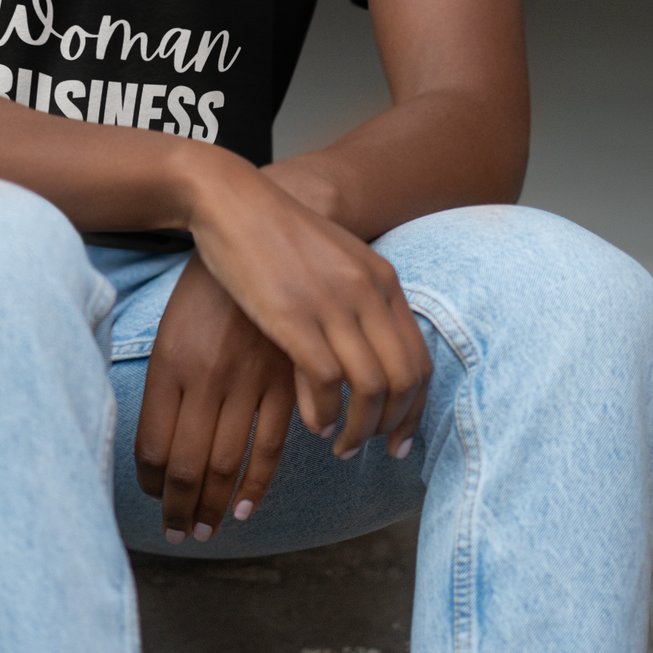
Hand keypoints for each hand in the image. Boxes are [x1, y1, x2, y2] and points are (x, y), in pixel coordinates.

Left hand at [135, 256, 294, 540]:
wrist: (256, 230)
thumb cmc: (206, 287)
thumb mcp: (170, 331)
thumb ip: (166, 388)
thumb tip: (156, 452)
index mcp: (169, 363)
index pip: (150, 448)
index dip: (150, 486)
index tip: (153, 503)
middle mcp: (206, 377)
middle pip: (185, 465)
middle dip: (178, 509)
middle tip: (178, 533)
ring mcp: (248, 379)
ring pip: (226, 464)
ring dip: (213, 506)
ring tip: (204, 531)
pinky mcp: (286, 378)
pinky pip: (270, 447)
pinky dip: (256, 485)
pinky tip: (244, 508)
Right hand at [176, 150, 432, 459]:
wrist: (232, 201)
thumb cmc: (277, 236)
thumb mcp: (334, 264)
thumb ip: (357, 305)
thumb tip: (366, 362)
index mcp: (382, 280)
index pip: (420, 359)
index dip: (415, 409)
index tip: (399, 440)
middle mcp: (367, 292)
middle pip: (404, 379)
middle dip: (393, 426)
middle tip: (372, 451)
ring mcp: (333, 303)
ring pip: (371, 387)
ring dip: (360, 428)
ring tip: (341, 446)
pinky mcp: (293, 315)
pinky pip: (327, 381)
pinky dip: (326, 413)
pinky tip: (314, 424)